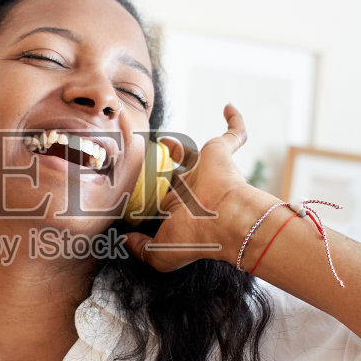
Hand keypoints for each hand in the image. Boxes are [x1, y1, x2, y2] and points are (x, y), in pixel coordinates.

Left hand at [123, 103, 271, 272]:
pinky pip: (233, 133)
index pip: (160, 201)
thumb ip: (140, 248)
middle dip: (154, 172)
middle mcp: (193, 190)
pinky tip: (227, 107)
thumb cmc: (197, 236)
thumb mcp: (160, 253)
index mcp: (180, 210)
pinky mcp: (220, 153)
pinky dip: (235, 120)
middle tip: (132, 160)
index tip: (128, 189)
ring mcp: (207, 170)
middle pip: (169, 176)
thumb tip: (125, 240)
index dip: (146, 197)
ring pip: (189, 154)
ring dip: (177, 146)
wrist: (228, 220)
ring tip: (158, 138)